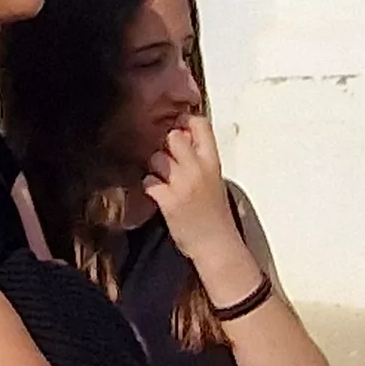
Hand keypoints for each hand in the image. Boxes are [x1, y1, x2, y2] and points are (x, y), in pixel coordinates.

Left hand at [144, 116, 238, 258]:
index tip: (178, 127)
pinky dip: (149, 186)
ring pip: (156, 158)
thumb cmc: (215, 214)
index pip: (200, 124)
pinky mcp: (168, 200)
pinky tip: (157, 193)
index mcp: (213, 162)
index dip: (184, 121)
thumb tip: (179, 137)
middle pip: (173, 136)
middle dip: (165, 145)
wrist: (216, 244)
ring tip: (163, 180)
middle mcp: (198, 169)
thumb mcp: (214, 179)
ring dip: (154, 167)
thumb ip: (199, 158)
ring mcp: (183, 184)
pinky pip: (148, 181)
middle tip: (167, 159)